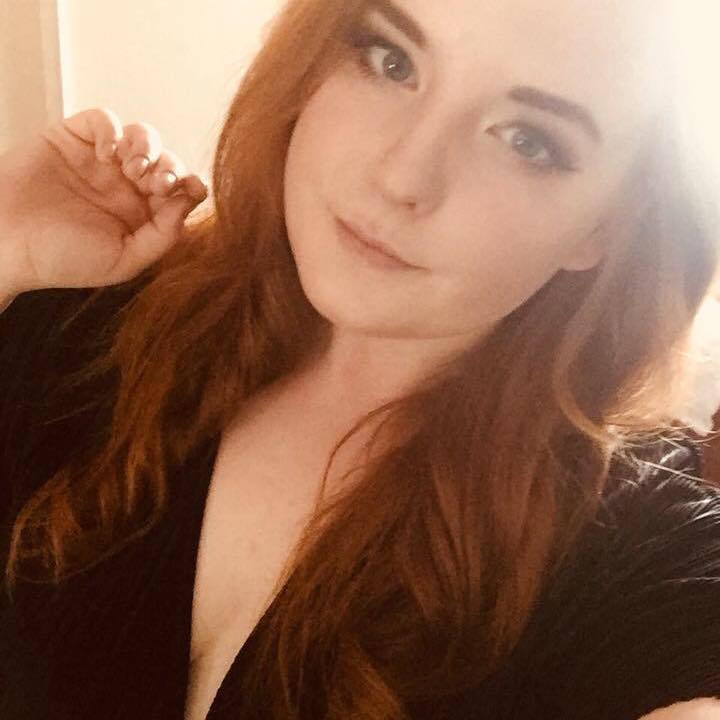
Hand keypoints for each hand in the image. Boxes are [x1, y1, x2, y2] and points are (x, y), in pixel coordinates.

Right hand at [0, 107, 207, 294]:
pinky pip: (103, 120)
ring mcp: (99, 161)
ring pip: (142, 136)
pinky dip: (112, 130)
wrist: (3, 243)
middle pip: (166, 161)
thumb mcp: (122, 260)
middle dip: (171, 167)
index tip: (192, 188)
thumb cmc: (60, 259)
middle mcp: (125, 186)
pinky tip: (107, 154)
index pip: (180, 192)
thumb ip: (162, 237)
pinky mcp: (71, 138)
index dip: (191, 185)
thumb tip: (190, 203)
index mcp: (142, 214)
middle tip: (158, 183)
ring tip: (134, 169)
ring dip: (147, 147)